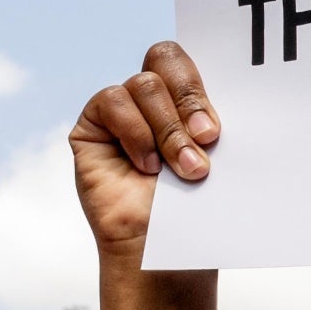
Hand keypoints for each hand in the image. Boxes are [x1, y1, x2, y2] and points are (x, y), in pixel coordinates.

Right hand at [68, 41, 220, 264]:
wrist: (166, 251)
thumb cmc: (196, 208)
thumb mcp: (215, 158)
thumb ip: (210, 121)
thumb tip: (215, 103)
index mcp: (187, 96)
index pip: (193, 58)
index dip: (203, 81)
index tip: (218, 127)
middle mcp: (154, 97)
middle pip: (165, 58)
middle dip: (190, 99)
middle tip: (208, 139)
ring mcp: (122, 109)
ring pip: (145, 84)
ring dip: (168, 130)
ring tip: (184, 170)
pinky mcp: (92, 125)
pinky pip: (113, 101)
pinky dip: (135, 132)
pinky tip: (146, 166)